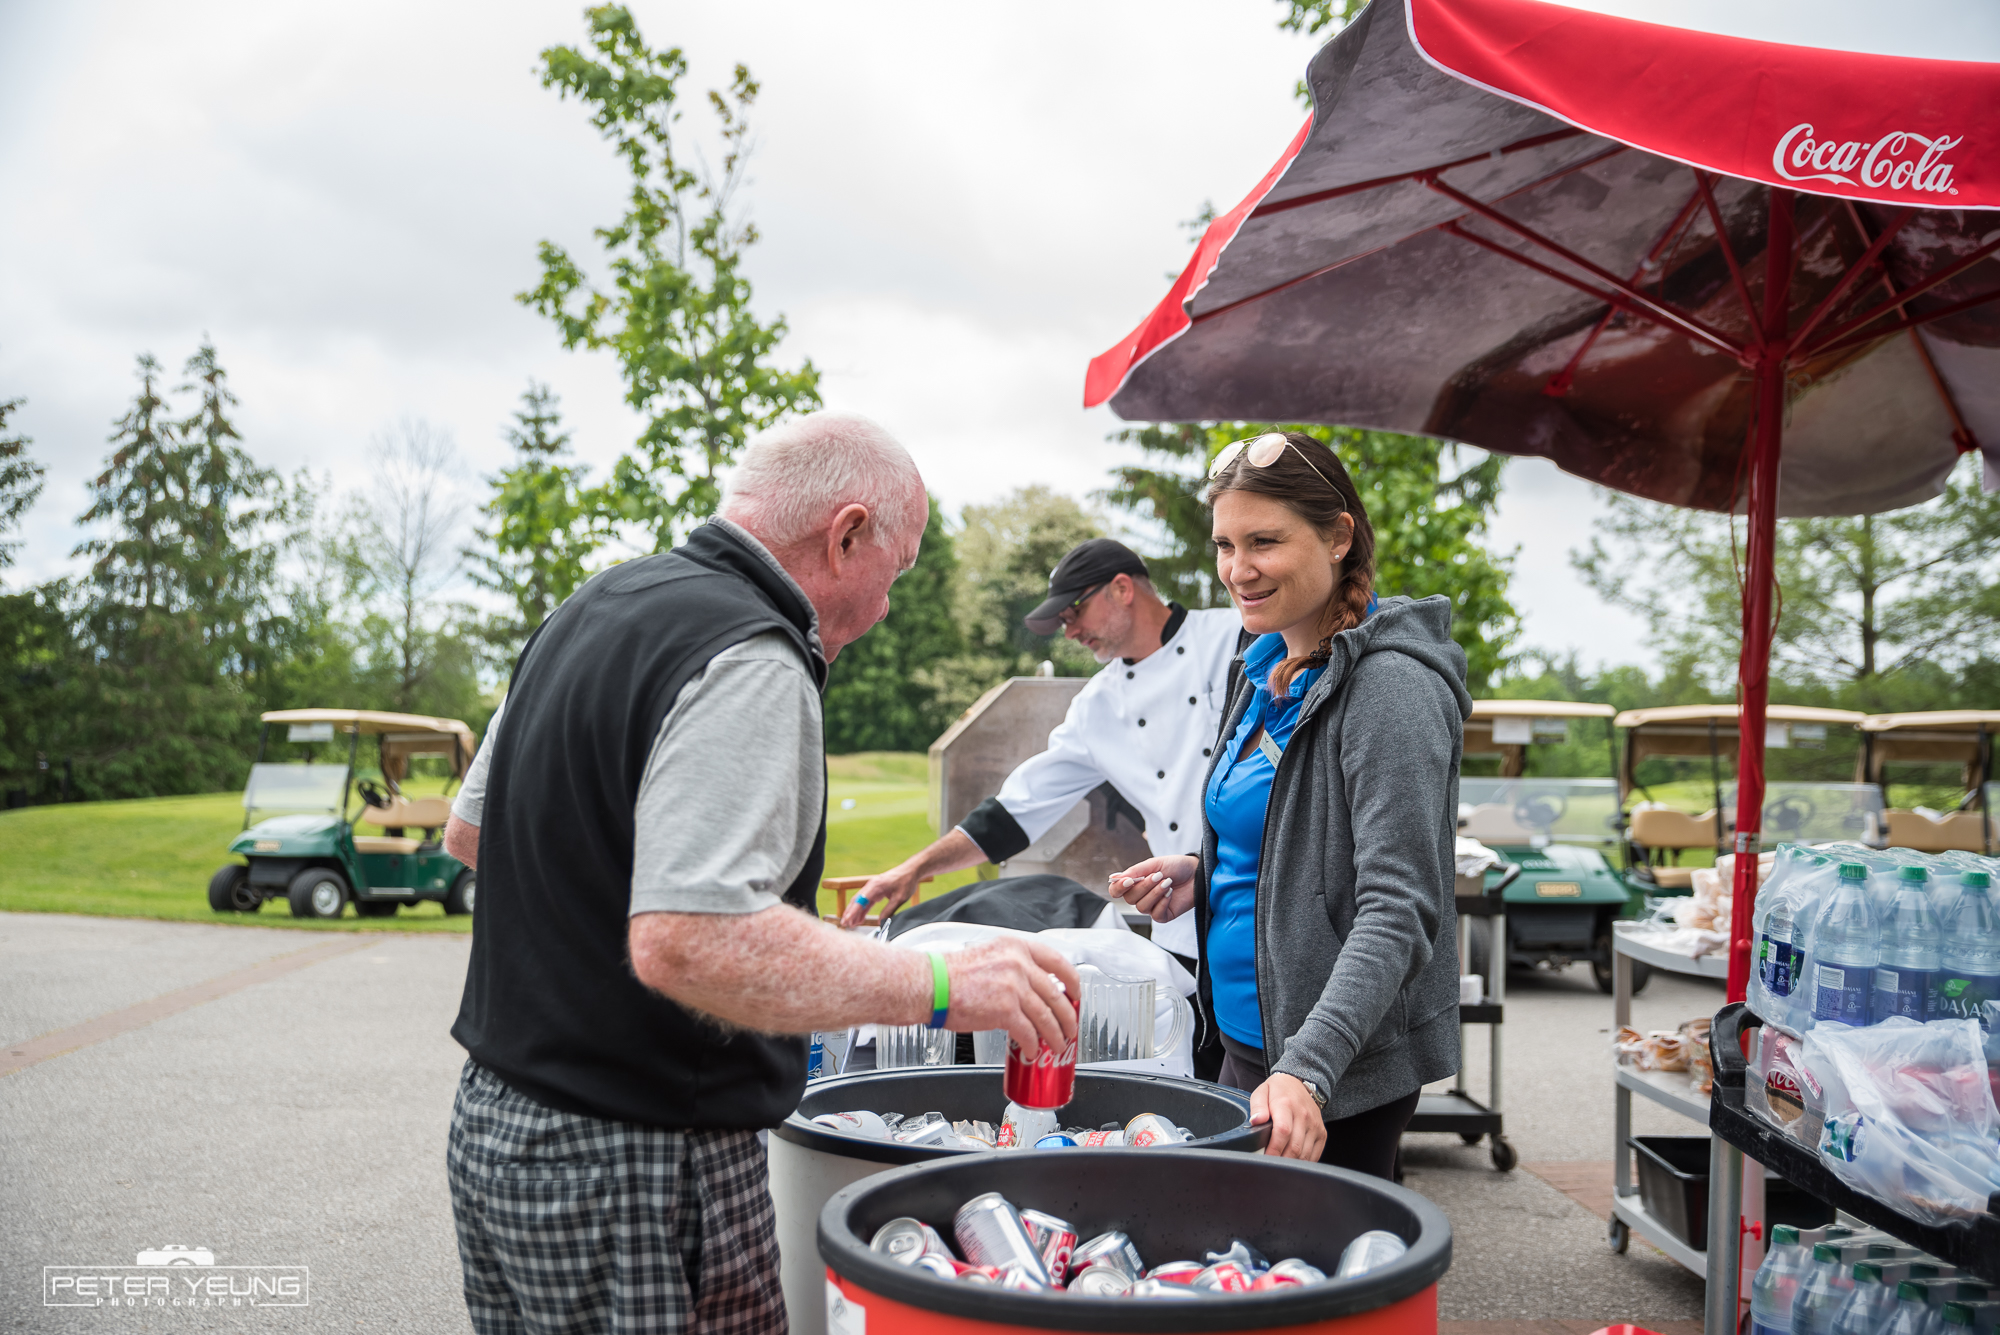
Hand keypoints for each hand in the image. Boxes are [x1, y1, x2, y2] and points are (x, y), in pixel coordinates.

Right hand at [839, 865, 921, 928]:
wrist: (911, 871)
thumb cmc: (906, 881)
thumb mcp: (899, 898)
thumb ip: (889, 910)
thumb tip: (881, 922)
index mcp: (875, 886)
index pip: (860, 900)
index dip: (852, 911)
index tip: (847, 920)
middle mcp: (871, 886)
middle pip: (856, 901)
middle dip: (849, 913)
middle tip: (844, 925)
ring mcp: (872, 888)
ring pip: (860, 902)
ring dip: (854, 913)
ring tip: (850, 925)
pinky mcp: (875, 891)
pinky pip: (866, 902)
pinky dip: (862, 910)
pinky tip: (859, 919)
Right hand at [942, 939, 1081, 1054]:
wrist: (931, 985)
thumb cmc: (951, 974)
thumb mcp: (990, 955)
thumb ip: (1013, 966)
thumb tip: (1031, 988)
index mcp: (1016, 947)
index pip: (1058, 962)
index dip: (1073, 981)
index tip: (1076, 993)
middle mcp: (1019, 964)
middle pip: (1056, 995)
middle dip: (1068, 1016)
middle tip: (1070, 1028)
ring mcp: (1014, 987)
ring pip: (1047, 1017)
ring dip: (1055, 1035)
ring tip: (1056, 1045)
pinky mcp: (1005, 1011)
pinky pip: (1028, 1032)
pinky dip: (1032, 1044)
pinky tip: (1030, 1050)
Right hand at [1108, 855, 1197, 921]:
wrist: (1197, 872)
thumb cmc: (1176, 866)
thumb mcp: (1154, 863)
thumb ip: (1135, 871)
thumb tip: (1114, 877)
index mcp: (1135, 883)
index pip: (1116, 891)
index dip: (1118, 888)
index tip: (1128, 881)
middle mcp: (1141, 896)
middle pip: (1129, 899)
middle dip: (1143, 887)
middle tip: (1158, 875)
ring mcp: (1152, 907)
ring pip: (1142, 908)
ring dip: (1155, 893)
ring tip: (1168, 882)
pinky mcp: (1164, 915)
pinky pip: (1156, 915)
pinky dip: (1163, 902)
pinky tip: (1170, 893)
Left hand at [1249, 1074, 1326, 1160]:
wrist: (1300, 1083)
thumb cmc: (1278, 1091)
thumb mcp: (1262, 1092)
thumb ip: (1257, 1106)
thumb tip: (1255, 1121)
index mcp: (1287, 1104)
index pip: (1283, 1131)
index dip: (1274, 1149)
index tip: (1264, 1158)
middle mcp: (1304, 1116)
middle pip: (1294, 1147)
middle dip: (1280, 1160)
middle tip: (1268, 1166)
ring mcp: (1315, 1126)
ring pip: (1305, 1154)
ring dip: (1291, 1164)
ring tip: (1278, 1166)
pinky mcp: (1322, 1134)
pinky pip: (1314, 1155)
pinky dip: (1303, 1163)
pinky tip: (1292, 1163)